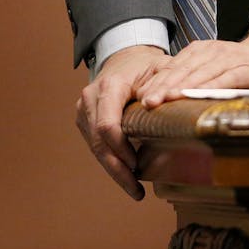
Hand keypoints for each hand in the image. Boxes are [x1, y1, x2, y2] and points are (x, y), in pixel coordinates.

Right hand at [75, 45, 170, 199]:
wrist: (123, 57)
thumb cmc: (145, 65)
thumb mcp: (161, 68)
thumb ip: (164, 85)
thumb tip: (155, 106)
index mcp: (109, 86)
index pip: (108, 124)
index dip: (121, 149)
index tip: (138, 165)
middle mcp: (90, 98)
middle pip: (99, 142)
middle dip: (117, 170)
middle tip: (137, 191)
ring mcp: (84, 109)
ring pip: (95, 147)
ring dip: (113, 169)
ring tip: (134, 189)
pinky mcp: (84, 118)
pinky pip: (95, 145)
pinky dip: (110, 160)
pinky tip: (126, 173)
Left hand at [133, 18, 248, 108]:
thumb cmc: (245, 69)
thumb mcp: (215, 72)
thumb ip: (196, 81)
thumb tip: (170, 103)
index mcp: (198, 53)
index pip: (171, 68)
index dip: (155, 83)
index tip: (139, 98)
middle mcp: (210, 52)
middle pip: (180, 71)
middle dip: (161, 87)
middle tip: (145, 102)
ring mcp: (227, 59)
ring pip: (198, 74)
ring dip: (180, 87)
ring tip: (164, 100)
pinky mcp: (245, 68)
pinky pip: (224, 78)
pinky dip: (209, 87)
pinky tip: (197, 97)